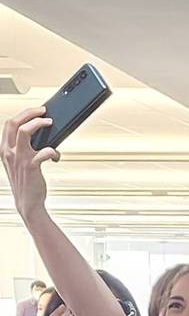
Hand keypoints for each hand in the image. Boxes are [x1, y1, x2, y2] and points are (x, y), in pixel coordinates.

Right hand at [1, 107, 59, 221]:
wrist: (28, 203)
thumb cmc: (26, 183)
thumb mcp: (18, 163)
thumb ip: (22, 149)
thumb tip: (39, 135)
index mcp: (4, 150)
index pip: (9, 123)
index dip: (23, 114)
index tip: (36, 111)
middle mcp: (9, 152)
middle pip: (15, 122)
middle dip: (30, 113)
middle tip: (44, 112)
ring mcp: (19, 159)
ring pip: (25, 131)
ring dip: (39, 124)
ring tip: (50, 124)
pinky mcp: (31, 166)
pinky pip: (44, 151)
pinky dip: (53, 151)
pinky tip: (56, 157)